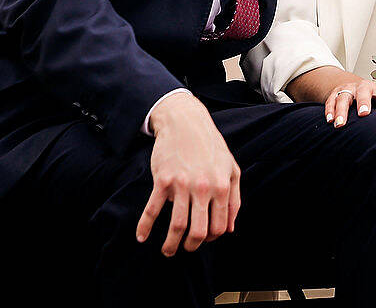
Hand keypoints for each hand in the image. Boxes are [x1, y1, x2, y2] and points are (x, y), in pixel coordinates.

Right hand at [136, 90, 240, 256]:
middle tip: (185, 249)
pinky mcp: (163, 180)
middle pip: (198, 231)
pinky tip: (141, 237)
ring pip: (177, 226)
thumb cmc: (211, 147)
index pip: (218, 226)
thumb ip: (234, 200)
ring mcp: (182, 184)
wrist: (186, 122)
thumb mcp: (231, 170)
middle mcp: (203, 188)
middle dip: (191, 246)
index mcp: (222, 187)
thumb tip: (230, 230)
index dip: (210, 238)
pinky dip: (145, 226)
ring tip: (168, 251)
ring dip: (170, 245)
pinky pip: (152, 209)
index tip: (202, 238)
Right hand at [287, 66, 375, 125]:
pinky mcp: (335, 93)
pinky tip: (330, 120)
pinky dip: (330, 110)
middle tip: (364, 114)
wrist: (356, 89)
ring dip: (342, 110)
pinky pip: (331, 100)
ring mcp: (349, 89)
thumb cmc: (375, 100)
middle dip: (363, 102)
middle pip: (363, 91)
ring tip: (341, 124)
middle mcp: (364, 87)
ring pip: (344, 96)